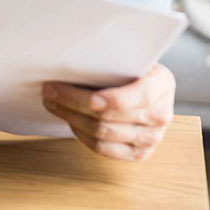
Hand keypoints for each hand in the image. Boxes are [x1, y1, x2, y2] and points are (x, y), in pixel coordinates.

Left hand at [42, 63, 175, 160]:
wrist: (155, 85)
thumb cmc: (136, 67)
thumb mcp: (130, 55)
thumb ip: (109, 59)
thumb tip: (68, 59)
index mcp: (161, 84)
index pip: (122, 99)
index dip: (87, 98)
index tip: (59, 88)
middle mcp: (160, 115)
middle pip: (105, 118)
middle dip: (70, 104)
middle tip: (49, 91)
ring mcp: (152, 138)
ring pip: (101, 135)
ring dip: (71, 118)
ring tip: (53, 104)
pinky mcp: (140, 153)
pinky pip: (104, 150)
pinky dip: (82, 135)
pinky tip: (71, 120)